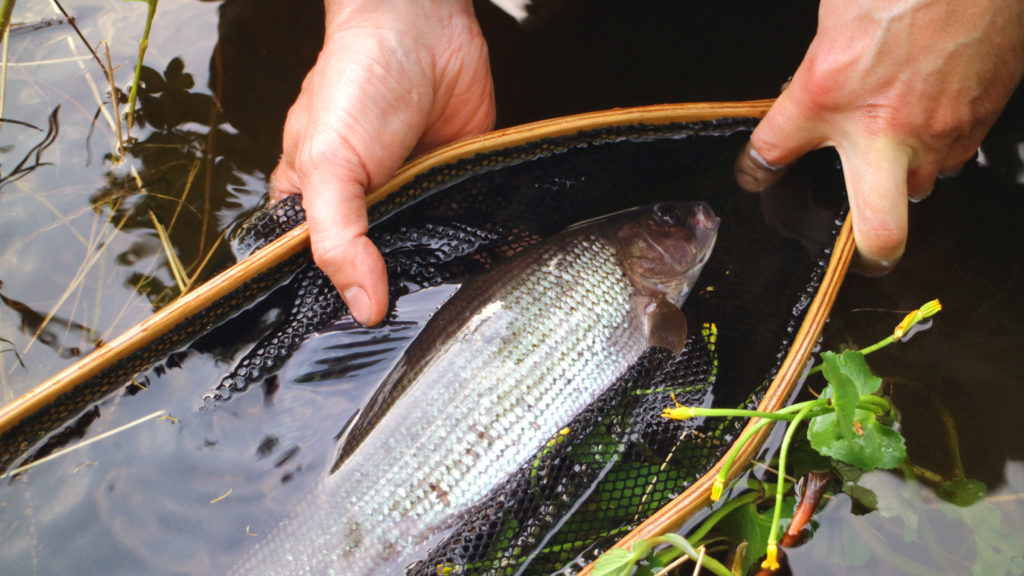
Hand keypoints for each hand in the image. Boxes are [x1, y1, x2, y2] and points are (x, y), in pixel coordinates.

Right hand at [271, 0, 494, 324]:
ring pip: (422, 257)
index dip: (335, 303)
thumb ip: (338, 239)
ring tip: (449, 304)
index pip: (316, 274)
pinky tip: (482, 268)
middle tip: (410, 330)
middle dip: (391, 294)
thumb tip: (362, 306)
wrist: (424, 28)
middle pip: (373, 273)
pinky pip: (463, 230)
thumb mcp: (329, 164)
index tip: (359, 336)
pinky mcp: (453, 190)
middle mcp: (362, 210)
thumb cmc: (358, 81)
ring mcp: (410, 202)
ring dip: (436, 274)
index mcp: (314, 206)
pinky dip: (473, 245)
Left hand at [736, 0, 1023, 273]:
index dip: (756, 170)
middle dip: (870, 251)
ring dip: (903, 177)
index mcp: (828, 92)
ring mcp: (938, 132)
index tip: (757, 174)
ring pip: (919, 189)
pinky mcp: (977, 123)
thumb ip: (821, 73)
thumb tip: (815, 94)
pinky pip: (950, 157)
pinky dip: (936, 145)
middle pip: (880, 229)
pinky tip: (927, 113)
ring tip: (892, 144)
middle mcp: (884, 125)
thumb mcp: (836, 25)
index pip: (773, 150)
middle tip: (862, 252)